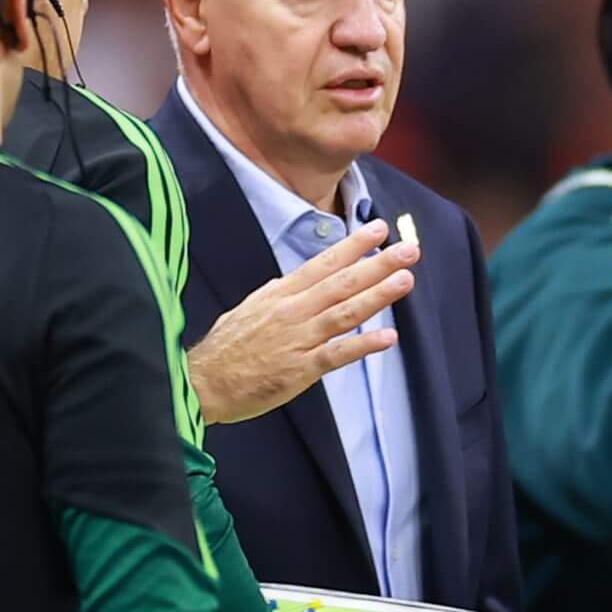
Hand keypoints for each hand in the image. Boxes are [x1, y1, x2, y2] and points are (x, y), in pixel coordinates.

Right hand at [186, 221, 417, 424]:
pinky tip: (388, 337)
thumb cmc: (225, 348)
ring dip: (377, 295)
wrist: (202, 382)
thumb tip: (294, 281)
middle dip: (377, 264)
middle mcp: (292, 311)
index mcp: (280, 294)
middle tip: (409, 249)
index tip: (378, 229)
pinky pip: (337, 355)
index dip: (353, 246)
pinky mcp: (299, 369)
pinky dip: (363, 345)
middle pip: (341, 282)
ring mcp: (297, 339)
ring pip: (344, 313)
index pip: (323, 264)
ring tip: (405, 280)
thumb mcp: (250, 308)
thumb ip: (277, 295)